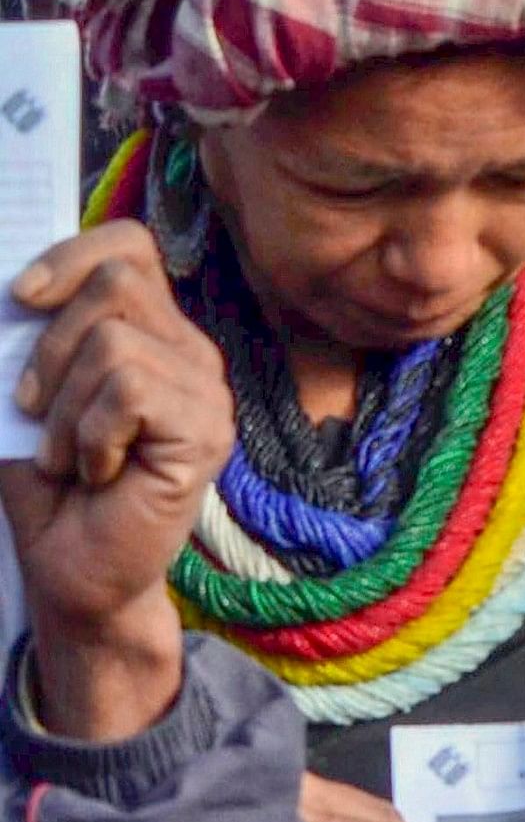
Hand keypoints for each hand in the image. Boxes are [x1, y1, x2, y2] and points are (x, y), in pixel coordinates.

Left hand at [0, 223, 231, 740]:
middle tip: (35, 409)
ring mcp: (207, 393)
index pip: (131, 248)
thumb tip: (7, 290)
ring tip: (68, 455)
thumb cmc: (49, 487)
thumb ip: (28, 340)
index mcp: (152, 334)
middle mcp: (190, 354)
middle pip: (117, 284)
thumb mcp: (25, 397)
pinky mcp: (206, 433)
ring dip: (64, 409)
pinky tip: (98, 470)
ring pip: (114, 344)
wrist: (74, 573)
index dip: (73, 255)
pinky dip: (89, 434)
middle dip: (48, 346)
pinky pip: (130, 393)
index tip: (22, 297)